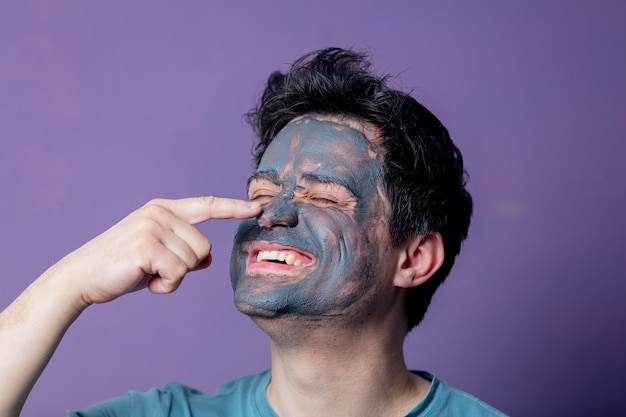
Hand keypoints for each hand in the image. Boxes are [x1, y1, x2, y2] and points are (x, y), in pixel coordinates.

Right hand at [55, 196, 260, 308]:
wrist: (80, 278)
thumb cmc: (121, 267)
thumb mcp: (157, 255)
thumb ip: (183, 250)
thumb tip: (208, 258)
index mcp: (163, 209)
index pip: (206, 205)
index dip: (233, 208)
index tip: (257, 207)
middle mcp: (159, 212)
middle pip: (204, 246)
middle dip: (186, 267)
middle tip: (155, 270)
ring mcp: (152, 226)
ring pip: (194, 260)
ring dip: (174, 277)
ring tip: (147, 274)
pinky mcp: (147, 245)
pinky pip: (179, 273)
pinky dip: (167, 286)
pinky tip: (146, 282)